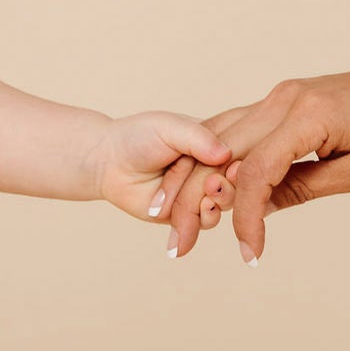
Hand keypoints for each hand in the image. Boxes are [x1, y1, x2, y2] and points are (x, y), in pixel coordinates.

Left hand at [94, 112, 235, 254]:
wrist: (108, 162)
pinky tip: (201, 210)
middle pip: (237, 181)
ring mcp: (200, 193)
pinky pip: (205, 222)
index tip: (235, 164)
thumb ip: (198, 138)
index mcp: (214, 144)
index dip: (241, 161)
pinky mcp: (187, 215)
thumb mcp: (170, 128)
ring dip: (220, 202)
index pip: (242, 153)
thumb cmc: (138, 137)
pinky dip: (206, 217)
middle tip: (216, 182)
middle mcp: (212, 169)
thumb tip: (227, 154)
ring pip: (225, 204)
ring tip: (207, 197)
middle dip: (230, 184)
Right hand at [159, 58, 349, 259]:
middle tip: (180, 246)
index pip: (257, 171)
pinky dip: (215, 160)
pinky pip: (237, 130)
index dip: (244, 217)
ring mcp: (279, 95)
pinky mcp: (280, 100)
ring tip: (181, 222)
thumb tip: (255, 210)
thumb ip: (302, 189)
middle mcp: (284, 98)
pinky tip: (201, 190)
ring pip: (219, 139)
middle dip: (197, 200)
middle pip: (222, 153)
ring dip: (196, 179)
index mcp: (309, 115)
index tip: (248, 253)